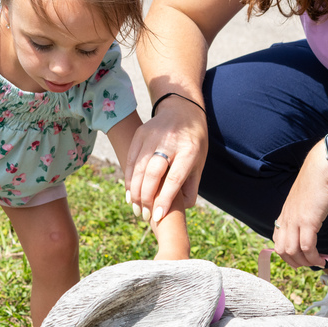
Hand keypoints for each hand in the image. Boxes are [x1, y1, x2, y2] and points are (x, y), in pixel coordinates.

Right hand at [126, 97, 207, 223]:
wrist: (182, 110)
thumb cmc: (194, 142)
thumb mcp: (199, 162)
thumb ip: (191, 186)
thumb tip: (180, 209)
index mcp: (189, 151)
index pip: (174, 178)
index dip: (165, 199)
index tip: (157, 216)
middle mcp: (170, 142)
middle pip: (153, 173)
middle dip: (146, 197)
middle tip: (143, 215)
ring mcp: (153, 136)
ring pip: (138, 167)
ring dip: (134, 191)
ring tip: (135, 208)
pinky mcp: (140, 133)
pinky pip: (130, 159)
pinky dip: (128, 178)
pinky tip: (129, 192)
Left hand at [272, 142, 327, 268]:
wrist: (323, 167)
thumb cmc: (318, 181)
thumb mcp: (305, 199)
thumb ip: (303, 212)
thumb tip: (311, 224)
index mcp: (285, 213)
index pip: (277, 240)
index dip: (286, 254)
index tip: (300, 258)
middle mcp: (287, 218)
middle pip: (281, 250)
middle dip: (295, 262)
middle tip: (309, 264)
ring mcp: (296, 220)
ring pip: (292, 251)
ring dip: (305, 262)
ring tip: (317, 262)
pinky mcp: (308, 220)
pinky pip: (307, 247)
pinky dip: (313, 257)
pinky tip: (322, 258)